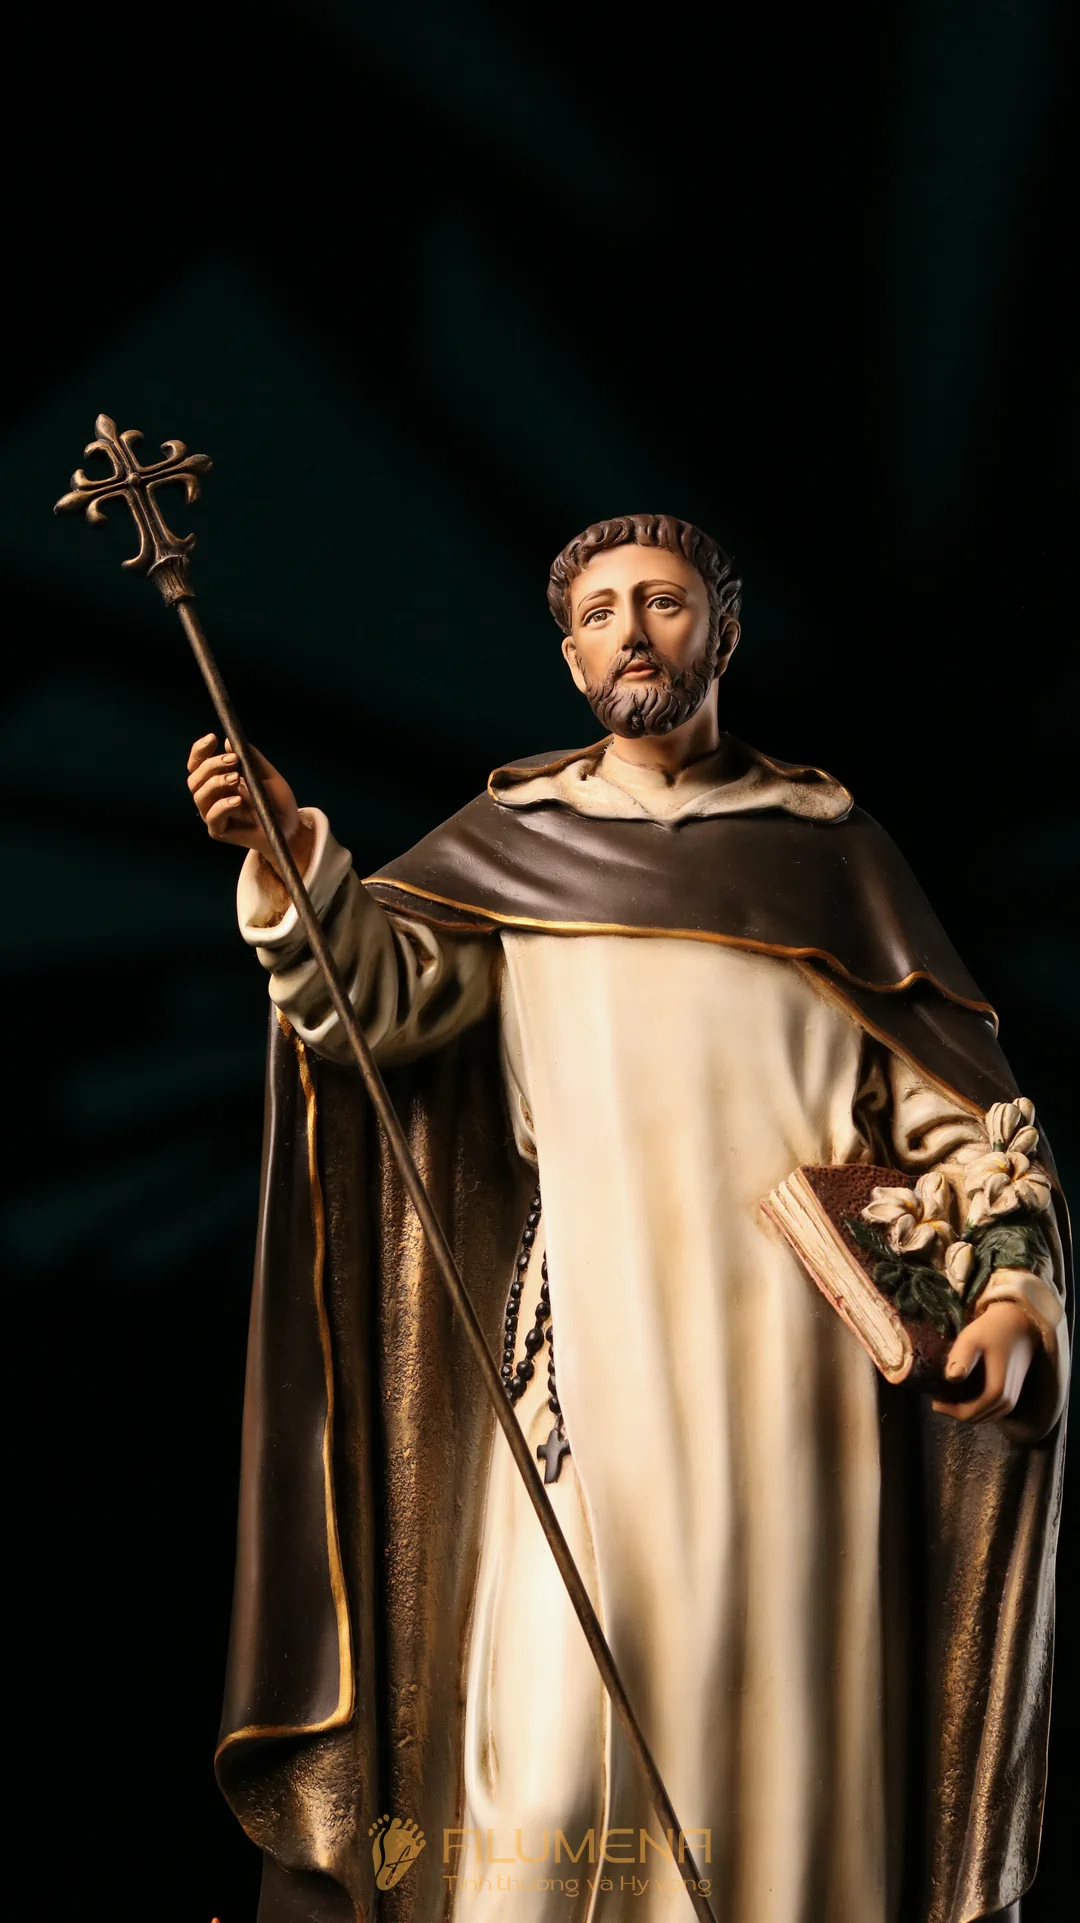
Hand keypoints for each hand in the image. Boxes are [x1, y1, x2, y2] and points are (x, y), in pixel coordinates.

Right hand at [186, 733, 312, 874]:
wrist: (289, 829)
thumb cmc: (277, 802)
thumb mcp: (267, 775)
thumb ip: (250, 759)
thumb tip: (229, 741)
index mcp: (218, 780)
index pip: (198, 764)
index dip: (200, 751)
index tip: (213, 738)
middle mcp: (211, 797)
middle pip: (195, 778)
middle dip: (211, 765)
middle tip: (232, 760)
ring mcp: (213, 814)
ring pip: (200, 795)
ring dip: (216, 782)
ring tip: (236, 778)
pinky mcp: (218, 831)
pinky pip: (213, 816)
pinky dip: (223, 805)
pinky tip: (238, 800)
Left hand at [931, 1300, 1037, 1422]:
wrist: (1019, 1323)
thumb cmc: (992, 1329)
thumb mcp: (972, 1339)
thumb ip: (962, 1357)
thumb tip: (952, 1378)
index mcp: (997, 1391)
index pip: (968, 1414)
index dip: (948, 1410)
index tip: (932, 1399)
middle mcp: (1007, 1402)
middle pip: (975, 1418)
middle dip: (954, 1411)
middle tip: (937, 1396)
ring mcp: (1011, 1401)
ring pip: (982, 1416)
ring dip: (964, 1409)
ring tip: (947, 1395)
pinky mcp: (1011, 1396)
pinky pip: (989, 1410)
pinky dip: (975, 1407)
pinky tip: (963, 1393)